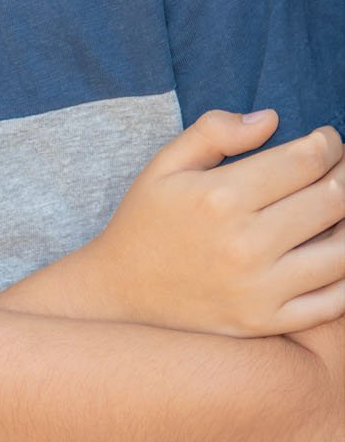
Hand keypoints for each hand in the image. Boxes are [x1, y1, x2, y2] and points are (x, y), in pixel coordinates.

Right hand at [74, 110, 344, 335]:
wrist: (119, 294)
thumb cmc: (146, 222)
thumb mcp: (164, 165)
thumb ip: (213, 131)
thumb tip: (271, 120)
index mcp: (221, 197)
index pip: (306, 160)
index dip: (329, 144)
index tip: (327, 141)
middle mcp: (245, 244)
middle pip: (333, 199)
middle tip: (340, 169)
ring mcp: (259, 289)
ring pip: (344, 251)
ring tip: (338, 209)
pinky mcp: (266, 322)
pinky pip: (334, 301)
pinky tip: (335, 250)